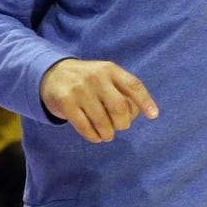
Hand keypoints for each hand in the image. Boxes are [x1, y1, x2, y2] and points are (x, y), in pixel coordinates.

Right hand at [40, 58, 157, 142]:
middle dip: (123, 123)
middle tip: (121, 127)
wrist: (53, 73)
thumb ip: (121, 90)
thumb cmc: (88, 80)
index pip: (133, 85)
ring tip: (108, 135)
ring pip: (102, 120)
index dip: (145, 101)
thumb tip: (137, 113)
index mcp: (111, 70)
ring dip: (108, 133)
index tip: (153, 116)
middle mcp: (96, 77)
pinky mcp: (66, 102)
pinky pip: (84, 126)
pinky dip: (93, 136)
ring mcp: (80, 89)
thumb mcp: (106, 76)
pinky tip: (96, 137)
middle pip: (119, 107)